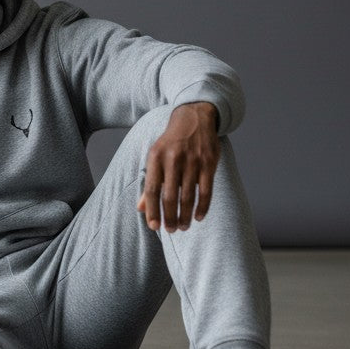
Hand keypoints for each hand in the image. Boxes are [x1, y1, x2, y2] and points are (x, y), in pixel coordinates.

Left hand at [136, 102, 219, 231]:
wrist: (194, 118)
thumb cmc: (171, 143)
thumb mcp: (155, 156)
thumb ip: (149, 182)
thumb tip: (141, 208)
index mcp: (156, 158)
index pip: (152, 190)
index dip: (152, 210)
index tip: (154, 226)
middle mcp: (173, 159)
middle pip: (170, 196)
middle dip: (170, 217)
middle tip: (171, 230)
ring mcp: (192, 161)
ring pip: (188, 196)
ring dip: (185, 215)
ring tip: (183, 226)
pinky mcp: (209, 162)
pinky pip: (206, 191)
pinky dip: (203, 207)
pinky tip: (199, 217)